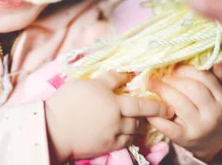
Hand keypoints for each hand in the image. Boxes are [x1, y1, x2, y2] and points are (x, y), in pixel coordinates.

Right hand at [45, 72, 174, 163]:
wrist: (53, 128)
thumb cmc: (68, 101)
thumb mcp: (89, 83)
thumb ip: (110, 79)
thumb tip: (127, 74)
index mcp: (114, 103)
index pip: (141, 104)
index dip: (156, 106)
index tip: (168, 106)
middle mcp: (117, 121)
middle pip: (138, 119)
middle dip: (148, 116)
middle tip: (155, 114)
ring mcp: (112, 136)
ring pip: (132, 132)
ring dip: (137, 126)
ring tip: (136, 121)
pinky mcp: (105, 147)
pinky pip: (123, 143)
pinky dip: (127, 137)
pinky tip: (123, 132)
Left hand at [147, 59, 221, 161]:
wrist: (210, 142)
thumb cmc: (211, 110)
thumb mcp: (220, 93)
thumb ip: (219, 75)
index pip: (204, 77)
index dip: (185, 69)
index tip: (173, 67)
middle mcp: (214, 113)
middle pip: (191, 88)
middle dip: (172, 79)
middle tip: (160, 75)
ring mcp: (199, 127)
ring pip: (178, 103)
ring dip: (162, 90)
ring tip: (151, 84)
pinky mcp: (184, 138)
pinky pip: (167, 125)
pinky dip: (155, 114)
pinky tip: (148, 106)